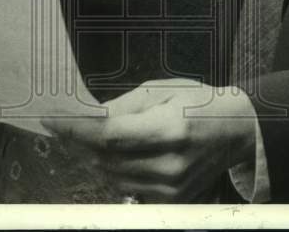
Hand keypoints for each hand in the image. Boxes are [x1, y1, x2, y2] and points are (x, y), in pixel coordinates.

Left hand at [42, 79, 257, 201]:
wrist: (237, 132)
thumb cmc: (200, 103)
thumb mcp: (163, 89)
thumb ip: (123, 105)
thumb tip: (88, 117)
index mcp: (170, 130)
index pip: (108, 135)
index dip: (74, 129)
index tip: (51, 118)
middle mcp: (170, 165)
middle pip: (105, 158)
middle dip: (77, 141)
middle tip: (60, 125)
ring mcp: (171, 187)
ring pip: (111, 176)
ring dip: (90, 156)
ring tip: (81, 136)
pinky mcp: (171, 199)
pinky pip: (126, 186)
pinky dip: (111, 169)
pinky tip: (108, 152)